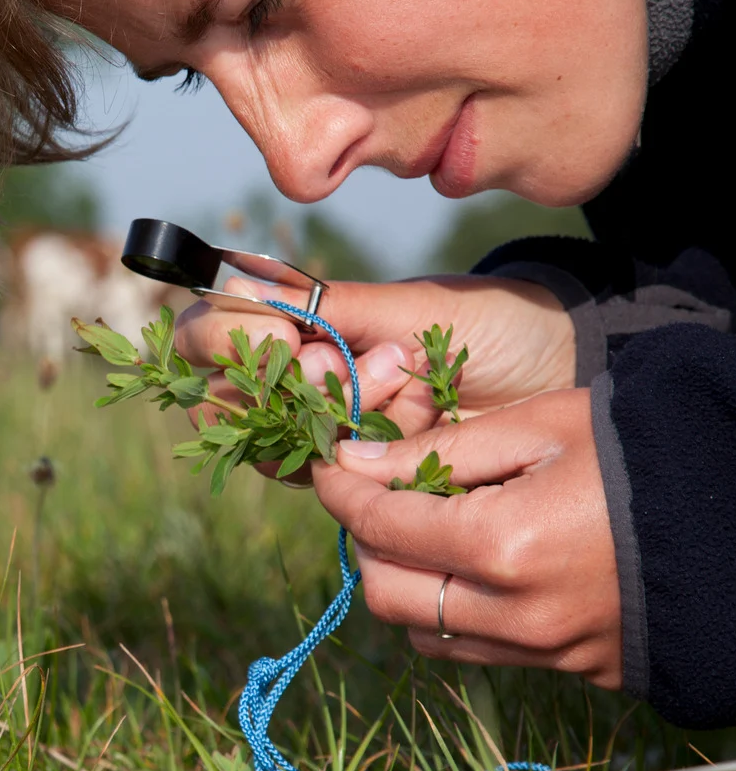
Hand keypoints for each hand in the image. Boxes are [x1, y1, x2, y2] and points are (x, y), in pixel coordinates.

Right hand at [175, 267, 576, 481]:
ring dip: (344, 412)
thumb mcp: (409, 305)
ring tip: (409, 380)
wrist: (563, 376)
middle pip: (226, 400)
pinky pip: (334, 481)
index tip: (283, 331)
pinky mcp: (363, 481)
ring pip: (278, 444)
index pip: (206, 335)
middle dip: (294, 382)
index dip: (226, 339)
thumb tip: (241, 289)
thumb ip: (327, 309)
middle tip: (357, 361)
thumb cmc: (490, 323)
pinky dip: (379, 452)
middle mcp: (295, 382)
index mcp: (294, 325)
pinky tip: (426, 414)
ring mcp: (325, 435)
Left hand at [311, 387, 621, 688]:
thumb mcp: (538, 426)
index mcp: (504, 546)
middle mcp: (516, 614)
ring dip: (400, 582)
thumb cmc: (638, 452)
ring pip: (423, 632)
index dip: (340, 493)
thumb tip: (354, 463)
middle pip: (386, 593)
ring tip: (420, 530)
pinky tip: (464, 567)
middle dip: (362, 543)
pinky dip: (446, 613)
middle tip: (372, 499)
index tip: (327, 468)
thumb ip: (437, 451)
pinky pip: (475, 651)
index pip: (381, 527)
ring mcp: (545, 650)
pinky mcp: (569, 669)